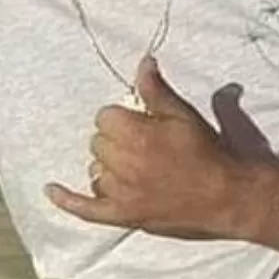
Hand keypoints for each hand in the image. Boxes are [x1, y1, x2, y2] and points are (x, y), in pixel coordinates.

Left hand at [45, 56, 249, 239]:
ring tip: (134, 165)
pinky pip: (86, 209)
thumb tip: (142, 61)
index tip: (141, 122)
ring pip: (95, 169)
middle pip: (98, 142)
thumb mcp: (183, 115)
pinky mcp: (124, 216)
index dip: (123, 118)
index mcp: (137, 136)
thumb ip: (155, 90)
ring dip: (109, 165)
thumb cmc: (207, 152)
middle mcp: (124, 165)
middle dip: (116, 139)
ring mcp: (122, 194)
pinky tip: (50, 190)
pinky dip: (67, 200)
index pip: (105, 117)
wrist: (228, 196)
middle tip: (144, 143)